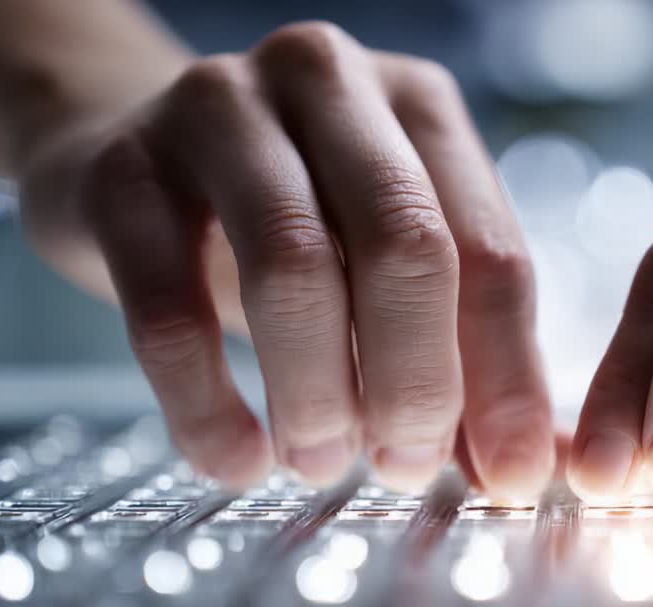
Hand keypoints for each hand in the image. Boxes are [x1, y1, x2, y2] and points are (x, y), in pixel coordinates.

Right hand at [17, 22, 553, 495]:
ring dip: (318, 393)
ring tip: (321, 464)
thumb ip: (465, 355)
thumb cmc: (290, 222)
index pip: (493, 250)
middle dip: (419, 381)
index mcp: (419, 106)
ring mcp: (218, 112)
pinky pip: (169, 309)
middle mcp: (328, 83)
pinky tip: (237, 460)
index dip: (508, 377)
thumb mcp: (386, 266)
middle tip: (407, 466)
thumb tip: (532, 466)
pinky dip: (208, 405)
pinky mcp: (120, 170)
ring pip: (293, 267)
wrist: (126, 158)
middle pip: (406, 243)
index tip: (512, 477)